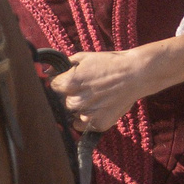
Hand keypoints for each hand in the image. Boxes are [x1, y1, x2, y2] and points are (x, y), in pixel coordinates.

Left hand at [48, 48, 163, 132]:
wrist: (135, 74)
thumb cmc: (110, 63)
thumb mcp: (84, 57)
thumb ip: (64, 65)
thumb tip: (47, 71)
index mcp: (69, 83)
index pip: (53, 87)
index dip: (61, 83)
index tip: (70, 82)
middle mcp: (75, 100)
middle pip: (62, 102)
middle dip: (70, 96)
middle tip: (87, 89)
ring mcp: (86, 114)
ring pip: (72, 114)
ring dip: (79, 108)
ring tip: (94, 97)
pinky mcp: (98, 124)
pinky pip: (82, 125)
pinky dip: (86, 119)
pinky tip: (97, 107)